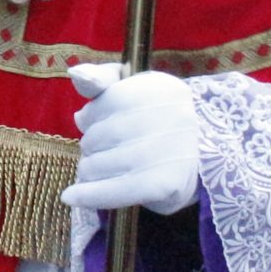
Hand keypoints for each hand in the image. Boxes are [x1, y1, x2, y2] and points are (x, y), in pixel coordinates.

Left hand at [62, 65, 199, 216]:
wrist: (198, 168)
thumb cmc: (155, 126)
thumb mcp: (134, 92)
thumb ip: (103, 80)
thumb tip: (77, 75)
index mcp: (163, 87)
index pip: (108, 99)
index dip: (93, 116)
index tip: (94, 124)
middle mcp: (172, 116)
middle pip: (101, 133)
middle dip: (91, 145)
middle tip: (101, 152)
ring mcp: (168, 151)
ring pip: (100, 163)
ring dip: (89, 169)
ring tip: (101, 170)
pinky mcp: (163, 184)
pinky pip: (114, 190)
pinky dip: (88, 195)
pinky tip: (72, 197)